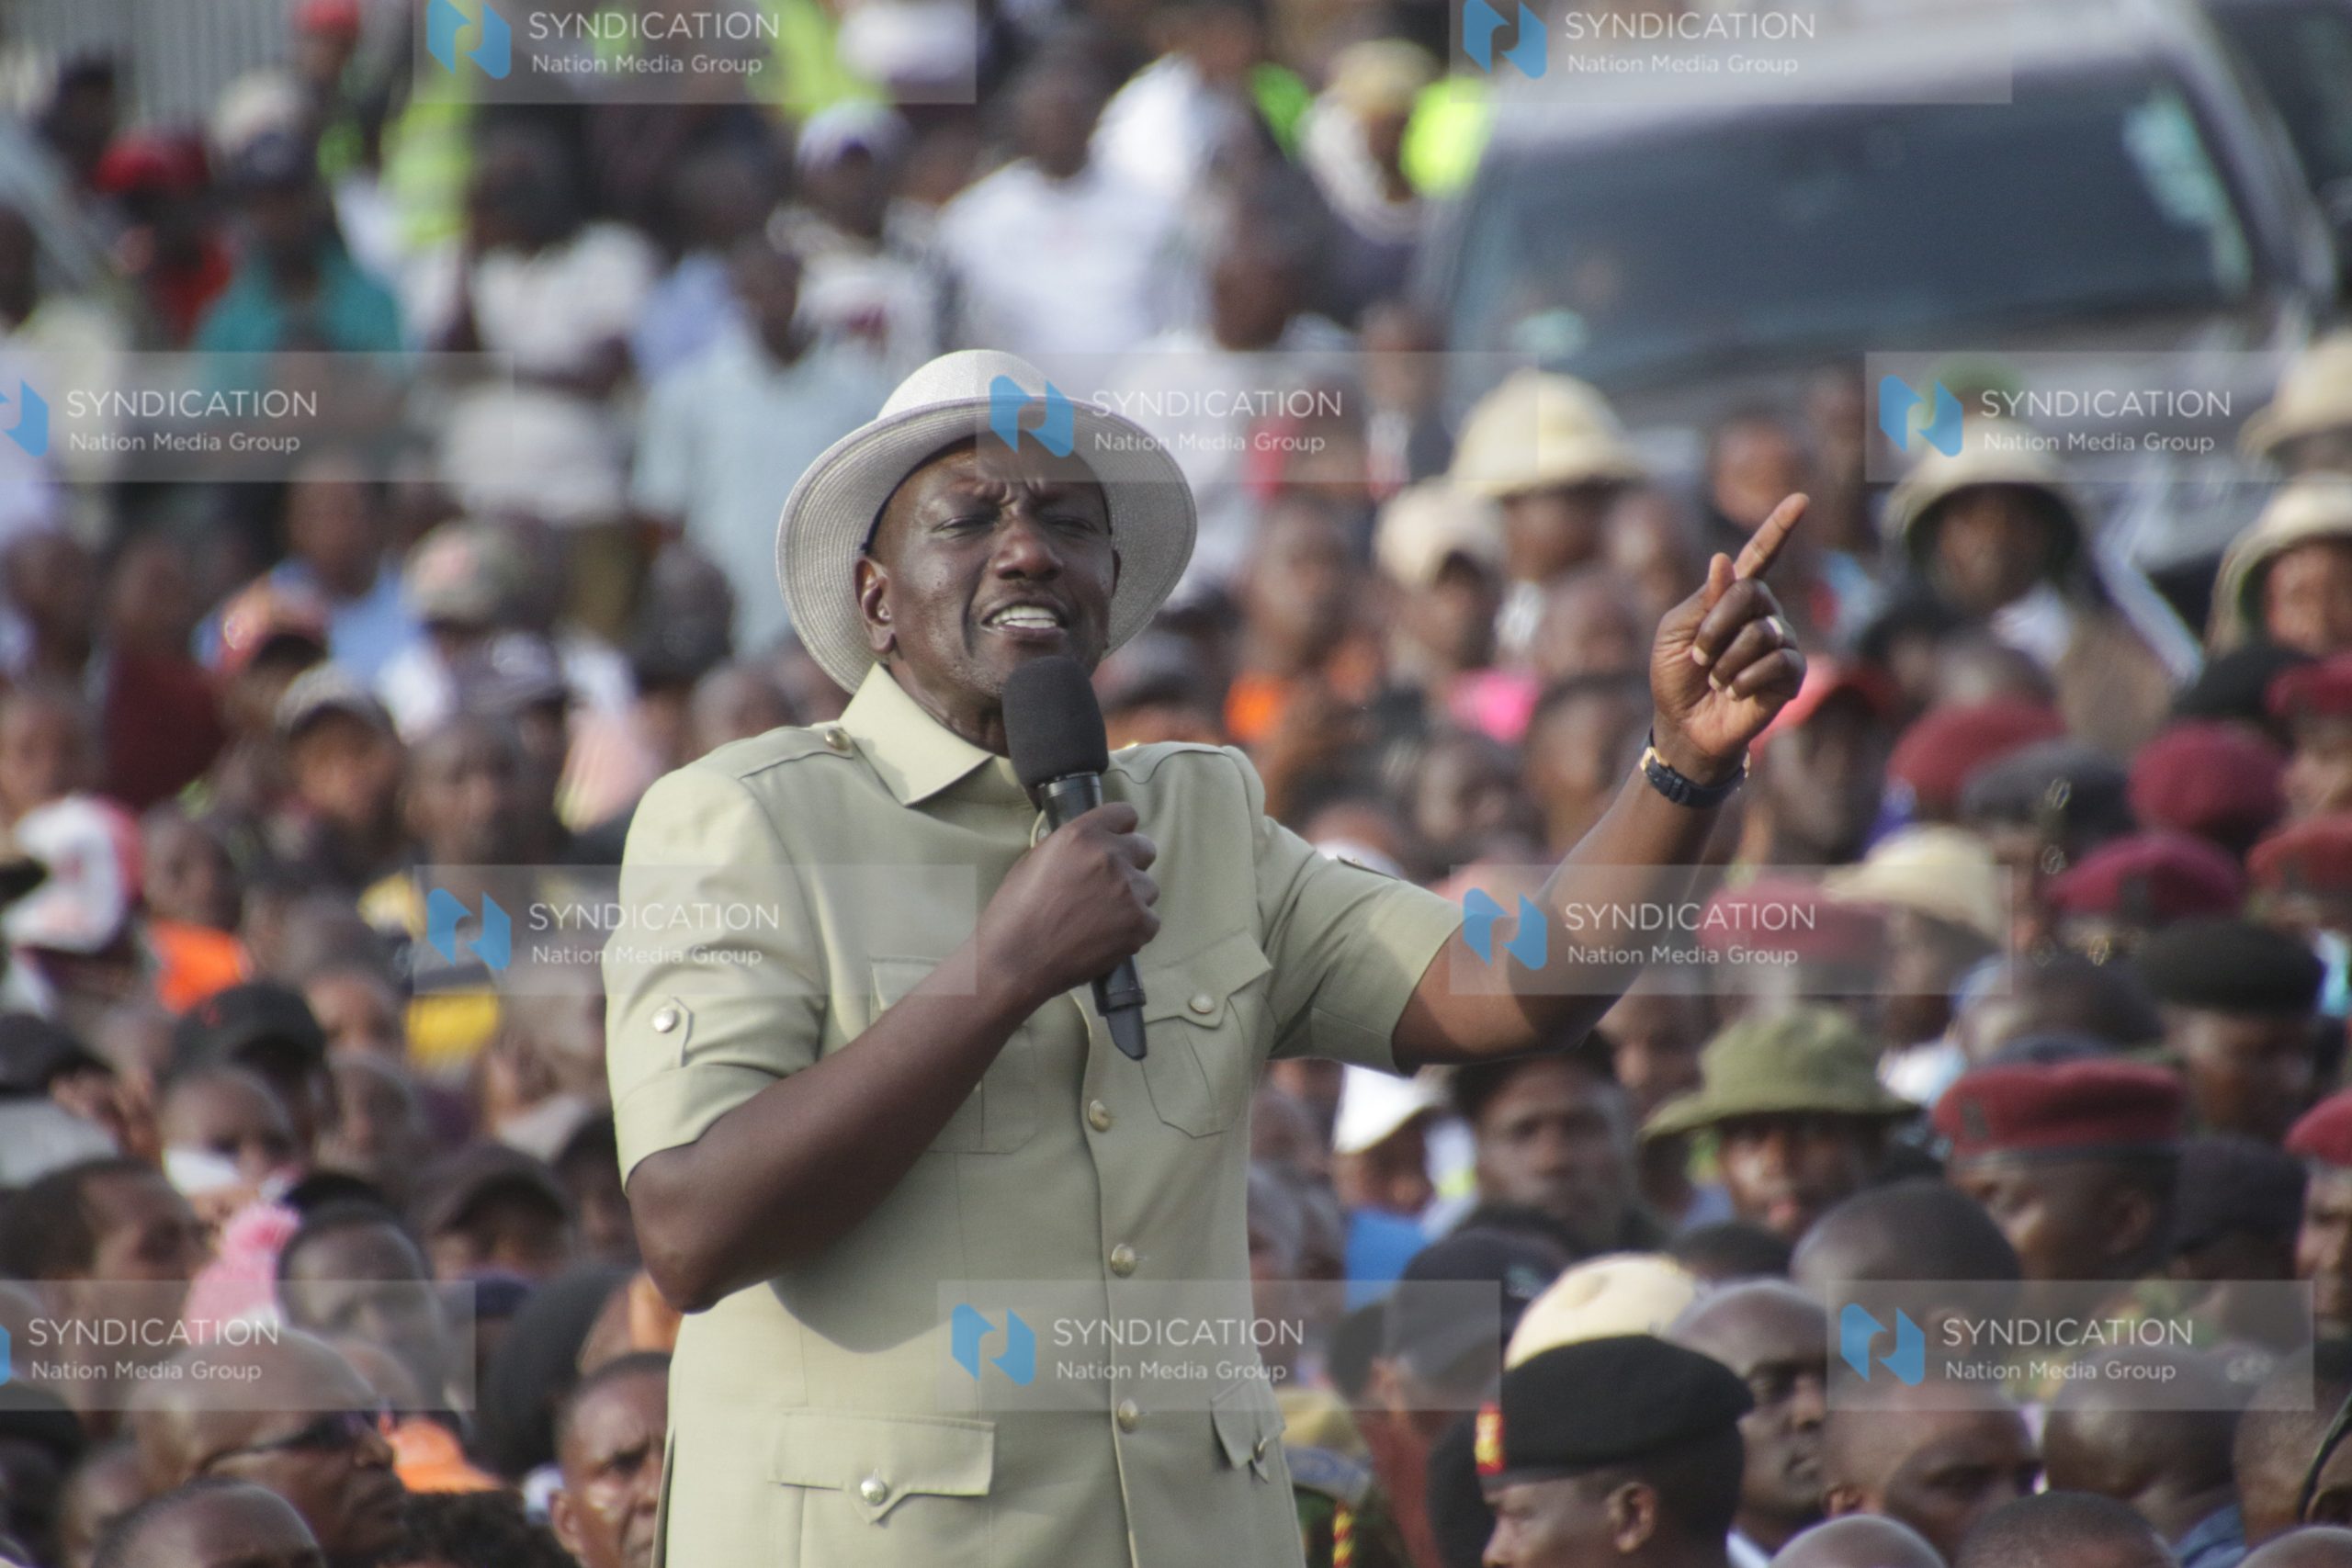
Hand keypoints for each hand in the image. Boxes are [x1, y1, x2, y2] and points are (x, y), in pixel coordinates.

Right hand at [976, 801, 1158, 1010]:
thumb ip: (1071, 847)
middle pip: (1145, 848)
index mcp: (1082, 835)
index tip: (1116, 844)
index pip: (1124, 814)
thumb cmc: (1015, 911)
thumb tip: (1091, 847)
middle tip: (1108, 886)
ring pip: (1148, 887)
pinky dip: (1134, 930)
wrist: (1016, 960)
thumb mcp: (1036, 860)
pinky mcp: (1140, 924)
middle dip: (1130, 864)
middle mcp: (1111, 856)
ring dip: (1132, 899)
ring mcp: (1129, 891)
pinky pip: (1150, 920)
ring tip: (1102, 919)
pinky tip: (1107, 938)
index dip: (1120, 830)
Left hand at [1649, 494, 1808, 780]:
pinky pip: (1776, 663)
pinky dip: (1745, 681)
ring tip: (1718, 681)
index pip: (1761, 556)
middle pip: (1752, 593)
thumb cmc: (1675, 676)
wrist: (1685, 726)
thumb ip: (1702, 600)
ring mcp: (1781, 642)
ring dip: (1726, 662)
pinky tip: (1737, 692)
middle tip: (1700, 657)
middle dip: (1715, 626)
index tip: (1801, 500)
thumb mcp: (1674, 632)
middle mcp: (1763, 614)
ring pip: (1761, 633)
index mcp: (1733, 597)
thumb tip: (1724, 559)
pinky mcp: (1792, 674)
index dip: (1779, 528)